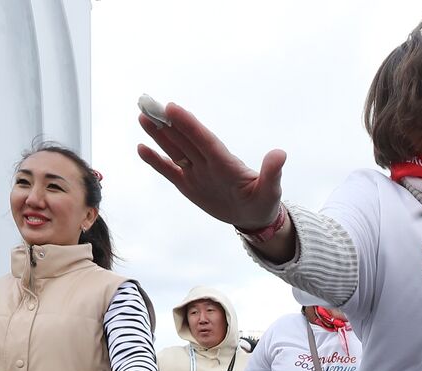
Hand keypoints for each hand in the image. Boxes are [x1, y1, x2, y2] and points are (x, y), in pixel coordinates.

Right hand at [136, 103, 286, 232]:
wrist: (253, 217)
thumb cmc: (264, 202)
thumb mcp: (271, 191)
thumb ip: (272, 173)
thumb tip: (280, 154)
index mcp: (225, 164)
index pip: (204, 141)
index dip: (189, 125)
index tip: (172, 108)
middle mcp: (208, 163)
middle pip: (184, 139)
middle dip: (166, 122)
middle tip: (149, 102)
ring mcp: (196, 173)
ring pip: (174, 150)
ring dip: (158, 134)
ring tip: (143, 116)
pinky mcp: (189, 186)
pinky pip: (169, 171)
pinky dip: (156, 161)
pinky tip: (142, 147)